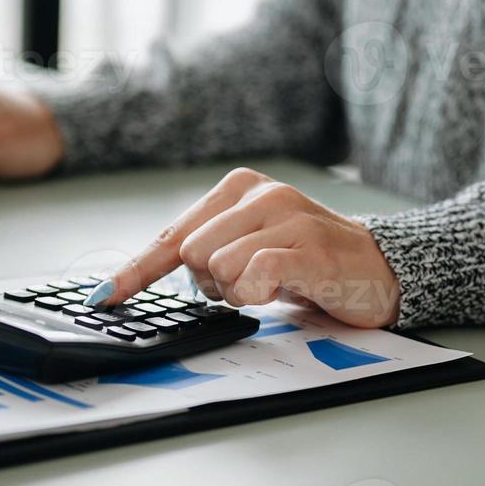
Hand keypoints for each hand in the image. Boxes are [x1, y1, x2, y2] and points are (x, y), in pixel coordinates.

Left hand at [91, 168, 400, 328]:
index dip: (136, 270)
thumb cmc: (309, 261)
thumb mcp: (251, 246)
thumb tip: (145, 274)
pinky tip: (285, 289)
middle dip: (212, 284)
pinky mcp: (307, 246)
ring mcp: (286, 217)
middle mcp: (261, 194)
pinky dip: (258, 294)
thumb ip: (208, 250)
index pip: (173, 234)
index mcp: (240, 188)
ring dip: (239, 293)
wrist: (380, 270)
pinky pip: (253, 277)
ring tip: (274, 285)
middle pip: (191, 255)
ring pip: (217, 267)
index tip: (104, 297)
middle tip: (251, 284)